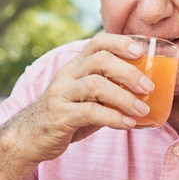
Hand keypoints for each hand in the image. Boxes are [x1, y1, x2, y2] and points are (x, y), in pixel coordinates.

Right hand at [14, 33, 153, 163]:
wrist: (29, 136)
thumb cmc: (66, 114)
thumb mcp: (87, 97)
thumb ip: (109, 91)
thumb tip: (146, 94)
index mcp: (76, 66)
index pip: (98, 42)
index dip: (120, 42)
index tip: (141, 50)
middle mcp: (67, 75)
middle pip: (100, 60)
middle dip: (128, 71)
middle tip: (148, 87)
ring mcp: (61, 94)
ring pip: (95, 85)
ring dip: (124, 97)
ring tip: (142, 110)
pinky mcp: (59, 116)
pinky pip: (89, 112)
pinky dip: (113, 117)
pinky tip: (128, 124)